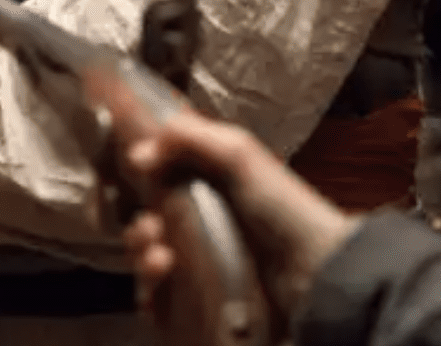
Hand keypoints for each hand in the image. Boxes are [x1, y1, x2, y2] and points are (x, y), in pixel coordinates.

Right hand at [122, 109, 354, 334]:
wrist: (316, 275)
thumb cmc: (284, 210)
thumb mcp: (239, 154)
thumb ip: (188, 138)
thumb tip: (138, 152)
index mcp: (205, 184)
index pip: (153, 174)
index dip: (134, 172)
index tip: (123, 170)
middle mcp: (196, 224)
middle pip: (140, 217)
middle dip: (133, 216)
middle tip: (150, 223)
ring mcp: (194, 264)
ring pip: (141, 254)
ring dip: (140, 247)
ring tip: (159, 250)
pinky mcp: (192, 303)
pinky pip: (152, 295)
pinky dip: (150, 282)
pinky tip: (164, 268)